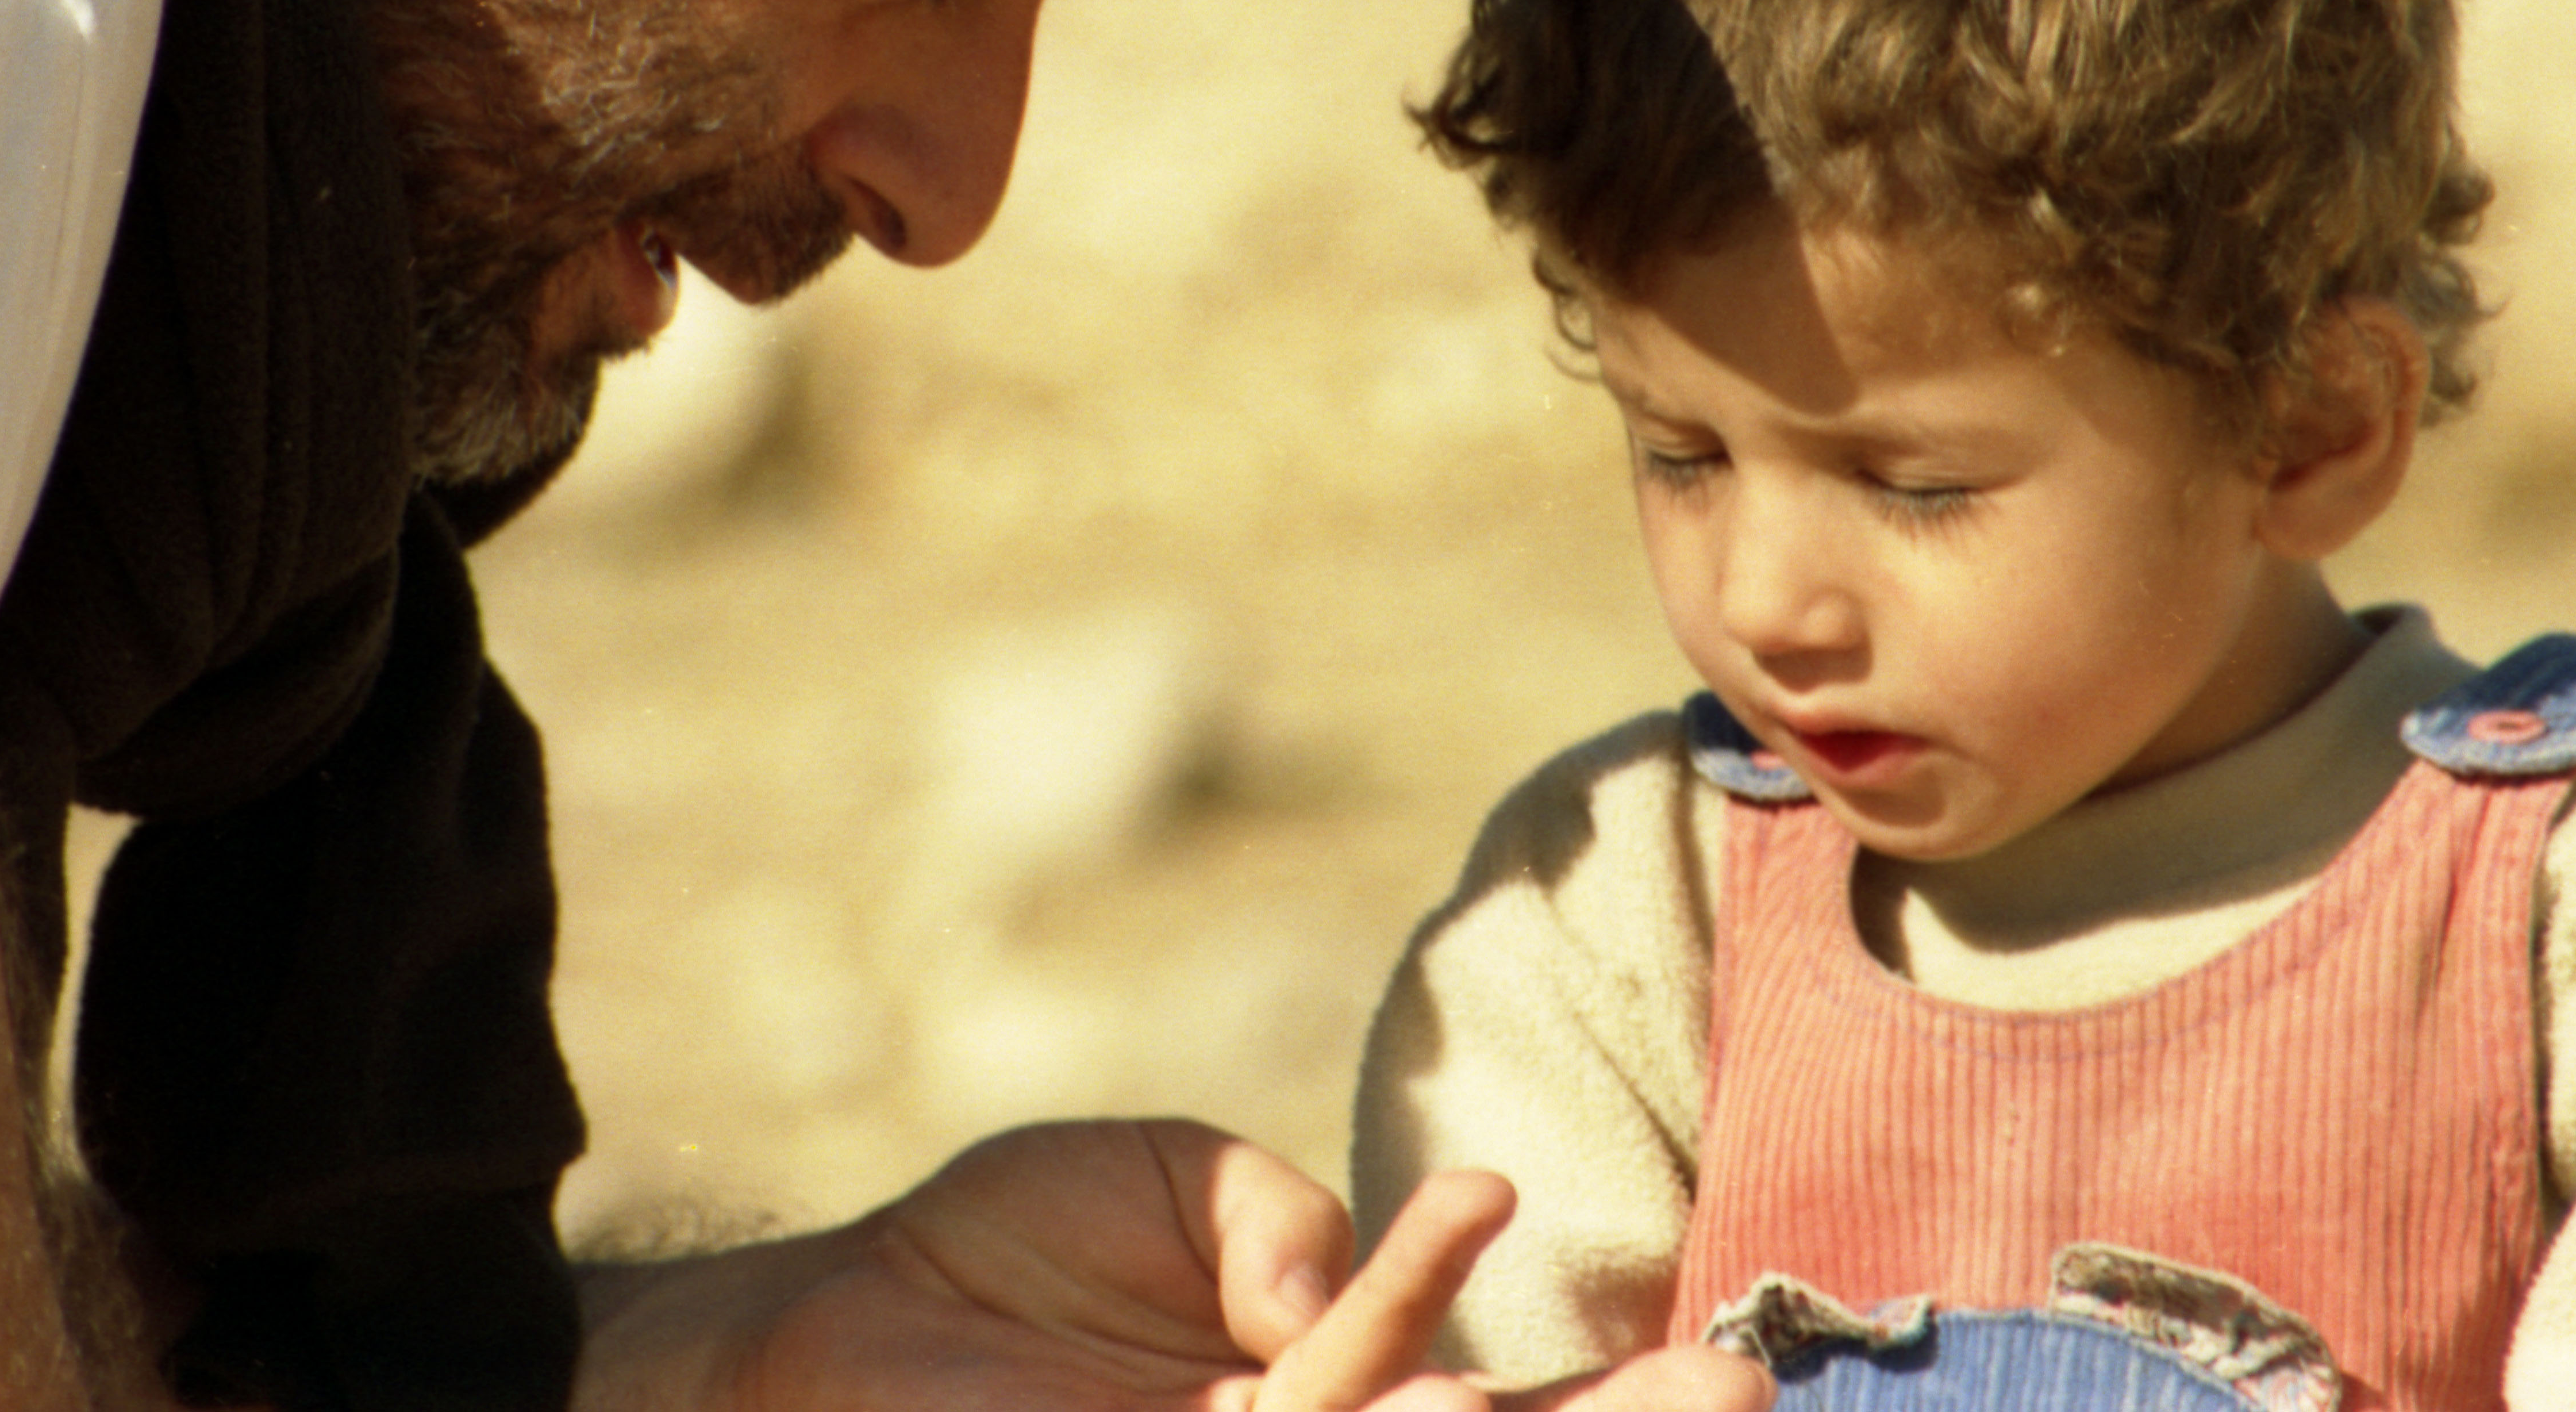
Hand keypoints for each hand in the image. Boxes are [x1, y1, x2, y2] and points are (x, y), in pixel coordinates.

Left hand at [590, 1117, 1765, 1411]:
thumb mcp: (1159, 1187)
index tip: (1729, 1362)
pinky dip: (1383, 1319)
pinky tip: (1461, 1260)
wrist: (825, 1332)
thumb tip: (1333, 1282)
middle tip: (1750, 1386)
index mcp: (1323, 1403)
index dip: (1610, 1400)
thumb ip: (1269, 1218)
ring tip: (1692, 1375)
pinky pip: (1301, 1406)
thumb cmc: (987, 1266)